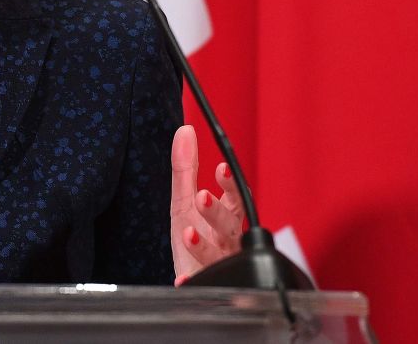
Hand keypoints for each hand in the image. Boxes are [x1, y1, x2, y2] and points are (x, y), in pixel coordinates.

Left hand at [169, 124, 244, 284]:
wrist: (193, 280)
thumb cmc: (194, 238)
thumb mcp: (184, 202)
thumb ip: (186, 169)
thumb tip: (185, 130)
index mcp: (225, 219)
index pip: (234, 198)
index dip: (229, 185)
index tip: (221, 168)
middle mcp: (227, 242)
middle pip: (230, 225)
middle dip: (217, 212)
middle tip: (201, 198)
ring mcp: (221, 266)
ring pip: (220, 256)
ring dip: (204, 246)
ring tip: (188, 233)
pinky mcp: (208, 286)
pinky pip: (204, 286)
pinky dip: (194, 282)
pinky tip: (183, 279)